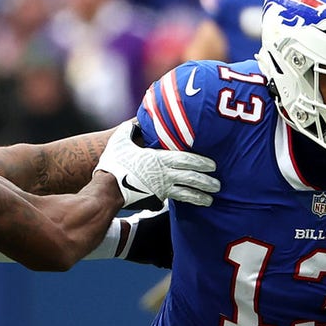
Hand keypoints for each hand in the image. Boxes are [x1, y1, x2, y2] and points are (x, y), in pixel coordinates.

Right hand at [95, 120, 218, 206]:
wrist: (107, 189)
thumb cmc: (114, 164)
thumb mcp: (120, 141)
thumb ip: (130, 130)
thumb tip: (135, 121)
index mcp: (159, 158)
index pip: (186, 159)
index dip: (201, 162)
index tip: (213, 165)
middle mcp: (164, 174)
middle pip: (191, 177)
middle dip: (206, 181)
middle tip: (218, 184)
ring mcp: (162, 188)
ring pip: (187, 192)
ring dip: (201, 195)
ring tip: (211, 198)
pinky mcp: (157, 198)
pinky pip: (177, 200)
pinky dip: (188, 202)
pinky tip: (194, 204)